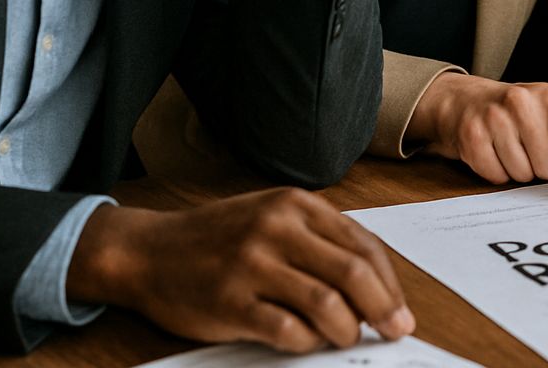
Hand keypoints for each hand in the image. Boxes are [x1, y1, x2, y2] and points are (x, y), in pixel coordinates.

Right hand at [67, 189, 412, 353]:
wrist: (147, 251)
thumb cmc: (217, 238)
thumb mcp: (271, 218)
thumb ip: (317, 241)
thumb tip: (374, 284)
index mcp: (295, 205)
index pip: (363, 244)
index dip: (390, 282)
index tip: (400, 309)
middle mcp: (277, 228)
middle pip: (353, 272)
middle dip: (383, 308)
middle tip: (395, 330)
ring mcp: (252, 264)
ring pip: (326, 303)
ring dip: (347, 329)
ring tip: (345, 338)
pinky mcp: (231, 301)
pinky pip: (287, 330)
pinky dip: (307, 342)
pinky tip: (306, 342)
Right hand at [408, 74, 547, 201]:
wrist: (462, 100)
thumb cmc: (515, 114)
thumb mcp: (545, 112)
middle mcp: (522, 102)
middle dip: (542, 167)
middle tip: (529, 150)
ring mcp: (494, 117)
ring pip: (522, 174)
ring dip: (518, 170)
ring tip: (508, 148)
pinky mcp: (472, 135)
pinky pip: (497, 177)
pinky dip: (497, 173)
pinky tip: (492, 152)